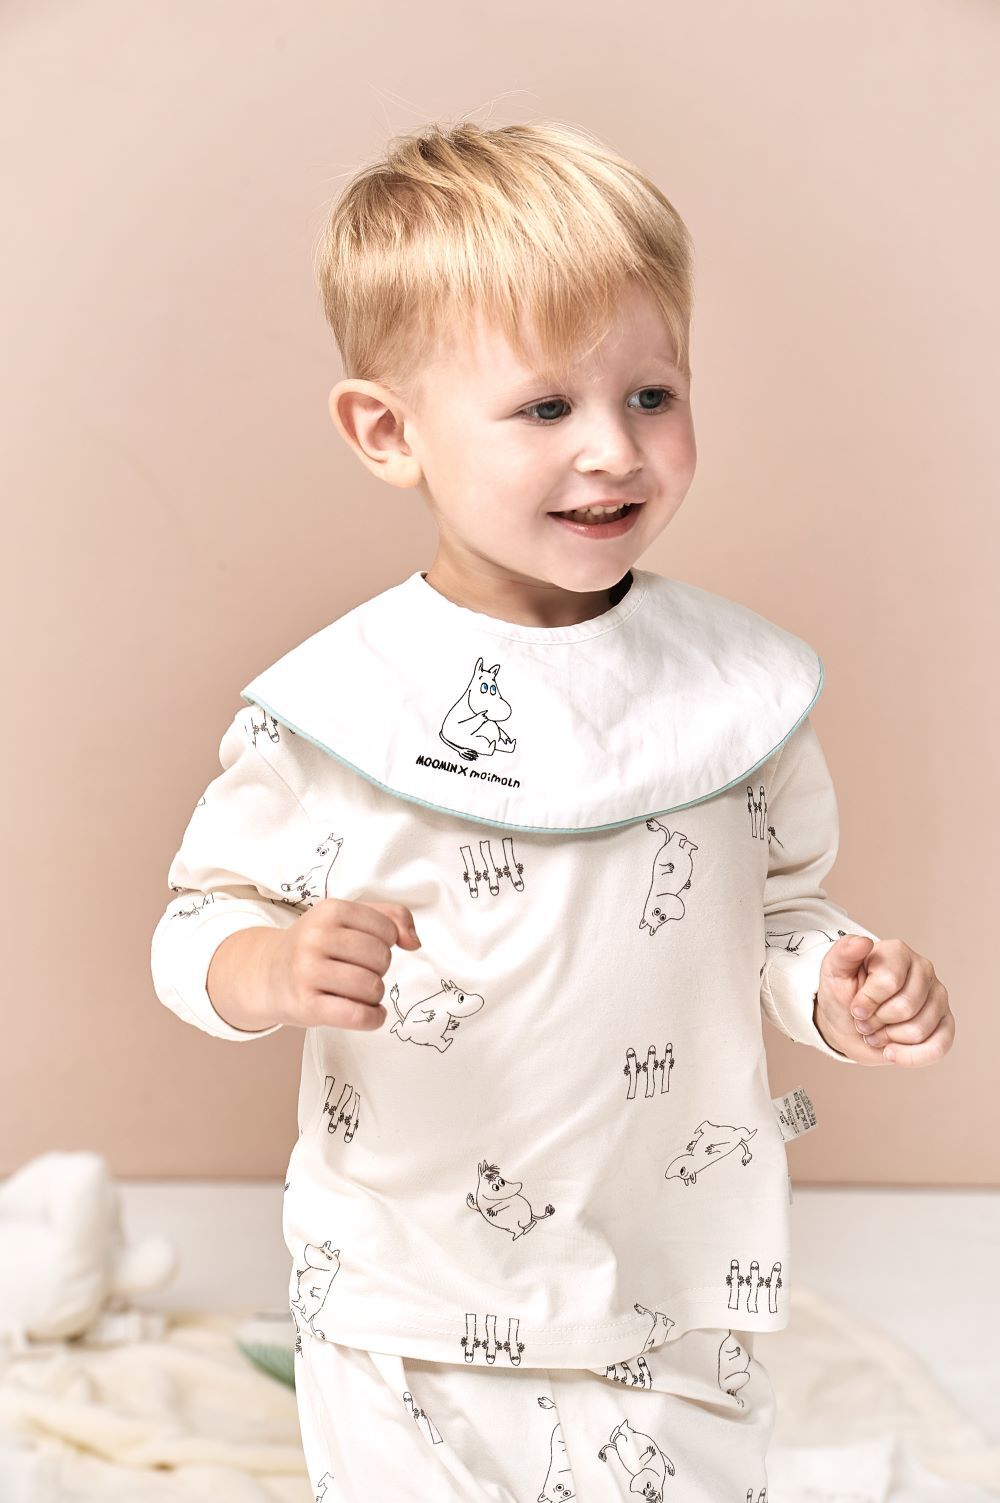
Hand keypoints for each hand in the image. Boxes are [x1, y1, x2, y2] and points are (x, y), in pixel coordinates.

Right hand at [267, 897, 421, 1030]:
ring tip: (358, 992)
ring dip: (374, 995)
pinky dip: (373, 1018)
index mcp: (329, 910)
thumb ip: (390, 918)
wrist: (267, 974)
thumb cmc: (316, 946)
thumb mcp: (347, 919)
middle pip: (381, 958)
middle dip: (379, 969)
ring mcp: (307, 971)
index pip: (386, 929)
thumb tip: (414, 942)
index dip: (387, 943)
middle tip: (360, 972)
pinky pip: (357, 1015)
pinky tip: (369, 1014)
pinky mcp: (306, 1004)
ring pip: (372, 987)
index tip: (368, 949)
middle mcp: (315, 937)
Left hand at [813, 935, 954, 1066]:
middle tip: (865, 1020)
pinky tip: (893, 1052)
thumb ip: (843, 954)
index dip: (867, 1002)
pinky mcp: (945, 1023)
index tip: (855, 1007)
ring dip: (889, 1039)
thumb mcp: (833, 973)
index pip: (889, 982)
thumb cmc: (842, 995)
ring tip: (877, 1030)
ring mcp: (938, 996)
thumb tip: (863, 942)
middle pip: (905, 1008)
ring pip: (919, 1030)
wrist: (848, 1024)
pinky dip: (910, 1057)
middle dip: (877, 1022)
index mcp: (897, 952)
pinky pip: (939, 1047)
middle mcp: (923, 970)